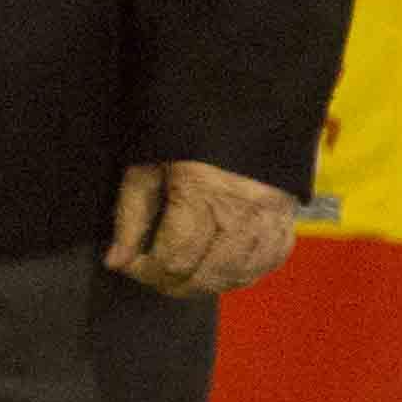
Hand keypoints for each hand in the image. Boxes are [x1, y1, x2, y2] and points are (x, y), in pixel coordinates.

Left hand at [105, 158, 302, 296]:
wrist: (244, 117)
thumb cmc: (186, 139)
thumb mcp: (148, 166)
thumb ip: (131, 215)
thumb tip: (116, 261)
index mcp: (203, 193)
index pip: (174, 258)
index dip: (145, 271)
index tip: (127, 264)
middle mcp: (242, 215)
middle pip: (203, 276)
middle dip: (168, 282)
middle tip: (148, 270)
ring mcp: (270, 225)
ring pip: (232, 279)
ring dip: (200, 284)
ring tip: (176, 270)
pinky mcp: (285, 230)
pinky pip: (259, 270)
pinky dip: (232, 277)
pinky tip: (212, 266)